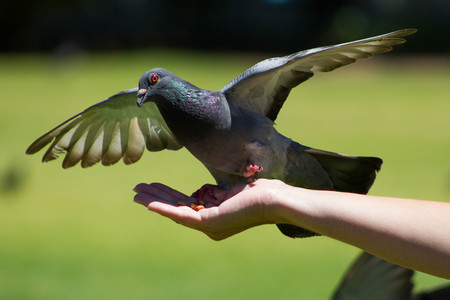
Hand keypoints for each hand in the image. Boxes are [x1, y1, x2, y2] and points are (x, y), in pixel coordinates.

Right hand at [133, 179, 283, 239]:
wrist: (273, 198)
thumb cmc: (258, 192)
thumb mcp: (231, 192)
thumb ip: (217, 194)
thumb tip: (210, 192)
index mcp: (214, 216)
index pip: (185, 205)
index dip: (167, 196)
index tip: (154, 186)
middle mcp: (209, 225)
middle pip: (177, 208)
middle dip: (156, 197)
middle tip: (138, 189)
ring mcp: (208, 225)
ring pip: (175, 211)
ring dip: (154, 201)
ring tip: (137, 192)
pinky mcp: (209, 223)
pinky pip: (180, 214)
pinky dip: (163, 208)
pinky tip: (149, 202)